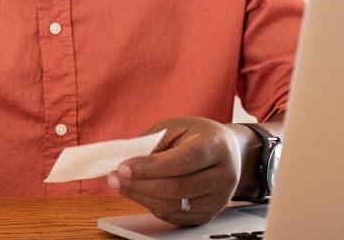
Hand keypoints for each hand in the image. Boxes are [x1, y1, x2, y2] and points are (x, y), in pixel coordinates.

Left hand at [107, 117, 244, 226]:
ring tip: (121, 185)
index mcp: (216, 146)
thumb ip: (151, 143)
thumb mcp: (176, 127)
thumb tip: (125, 162)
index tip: (123, 167)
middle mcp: (223, 175)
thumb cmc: (199, 137)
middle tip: (115, 177)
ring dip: (140, 196)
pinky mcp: (209, 214)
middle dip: (139, 184)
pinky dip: (151, 205)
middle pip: (176, 188)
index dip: (149, 167)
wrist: (229, 153)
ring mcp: (218, 199)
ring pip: (173, 205)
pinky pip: (174, 216)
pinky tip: (139, 193)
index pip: (181, 161)